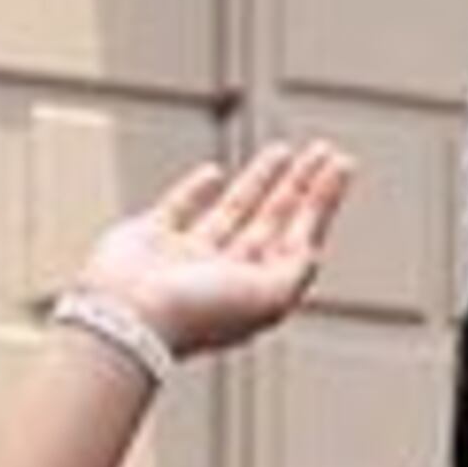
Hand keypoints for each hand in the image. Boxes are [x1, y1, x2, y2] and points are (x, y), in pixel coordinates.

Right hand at [70, 143, 353, 362]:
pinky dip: (195, 190)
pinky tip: (214, 173)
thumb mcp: (270, 296)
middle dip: (300, 186)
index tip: (341, 166)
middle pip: (275, 221)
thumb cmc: (198, 312)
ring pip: (234, 210)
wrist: (126, 316)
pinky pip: (179, 208)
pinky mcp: (148, 239)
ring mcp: (187, 257)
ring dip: (260, 180)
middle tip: (325, 150)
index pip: (300, 236)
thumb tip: (313, 245)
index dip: (323, 201)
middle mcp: (226, 274)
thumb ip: (298, 268)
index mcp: (258, 288)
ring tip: (284, 149)